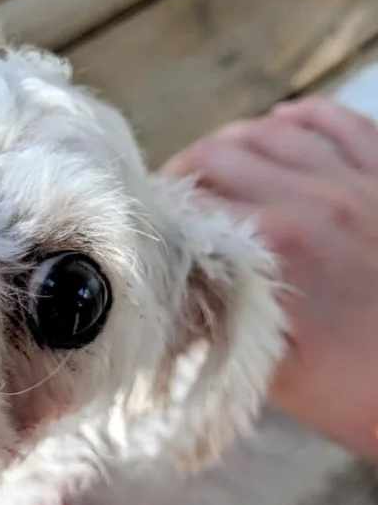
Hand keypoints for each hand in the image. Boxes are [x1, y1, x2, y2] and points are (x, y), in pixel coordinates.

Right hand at [163, 97, 377, 459]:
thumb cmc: (356, 389)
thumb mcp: (270, 368)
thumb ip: (221, 318)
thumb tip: (179, 286)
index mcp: (275, 245)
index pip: (191, 203)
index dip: (159, 209)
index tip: (147, 224)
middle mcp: (312, 198)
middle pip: (221, 153)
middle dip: (184, 171)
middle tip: (172, 196)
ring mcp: (357, 180)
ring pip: (273, 128)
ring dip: (231, 140)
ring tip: (213, 163)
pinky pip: (339, 121)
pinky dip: (300, 116)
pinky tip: (279, 122)